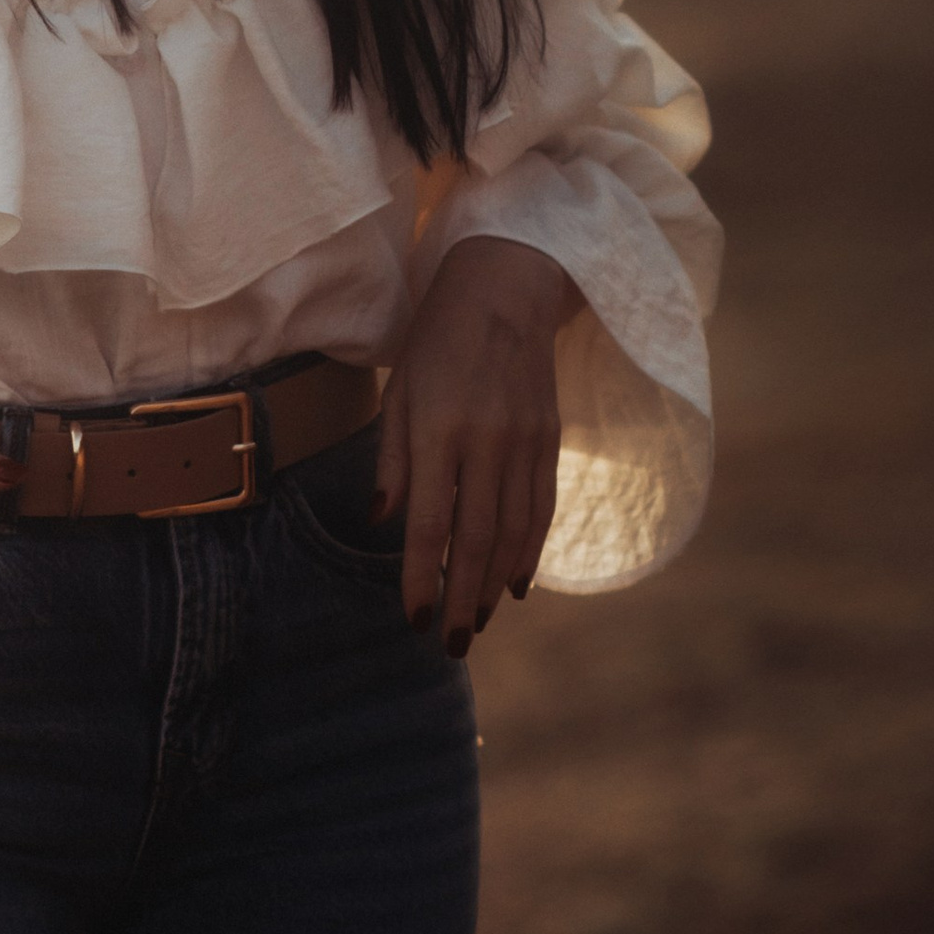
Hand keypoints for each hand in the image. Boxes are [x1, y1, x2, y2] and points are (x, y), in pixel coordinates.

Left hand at [374, 239, 579, 655]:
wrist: (506, 289)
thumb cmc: (437, 341)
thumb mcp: (399, 391)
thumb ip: (392, 459)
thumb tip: (383, 523)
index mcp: (439, 429)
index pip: (428, 522)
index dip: (421, 576)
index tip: (413, 618)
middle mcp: (486, 441)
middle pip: (476, 539)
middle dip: (462, 597)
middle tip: (452, 644)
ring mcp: (525, 443)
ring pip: (514, 533)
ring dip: (495, 585)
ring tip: (479, 622)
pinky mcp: (550, 440)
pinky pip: (542, 509)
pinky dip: (530, 552)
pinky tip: (515, 583)